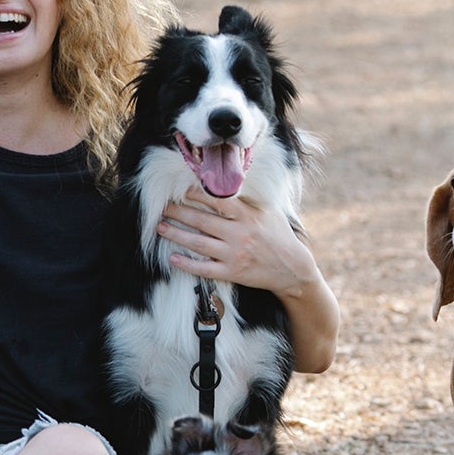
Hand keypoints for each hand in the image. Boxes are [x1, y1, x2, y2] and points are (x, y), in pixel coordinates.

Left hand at [156, 188, 317, 296]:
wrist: (293, 269)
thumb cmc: (279, 236)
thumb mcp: (268, 212)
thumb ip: (247, 201)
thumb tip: (229, 181)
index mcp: (248, 216)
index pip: (218, 201)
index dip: (196, 194)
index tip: (179, 189)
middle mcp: (240, 234)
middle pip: (202, 221)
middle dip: (178, 213)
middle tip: (161, 207)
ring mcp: (235, 255)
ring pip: (199, 244)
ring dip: (177, 235)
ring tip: (160, 227)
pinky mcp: (233, 272)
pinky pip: (205, 269)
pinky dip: (187, 264)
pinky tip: (172, 258)